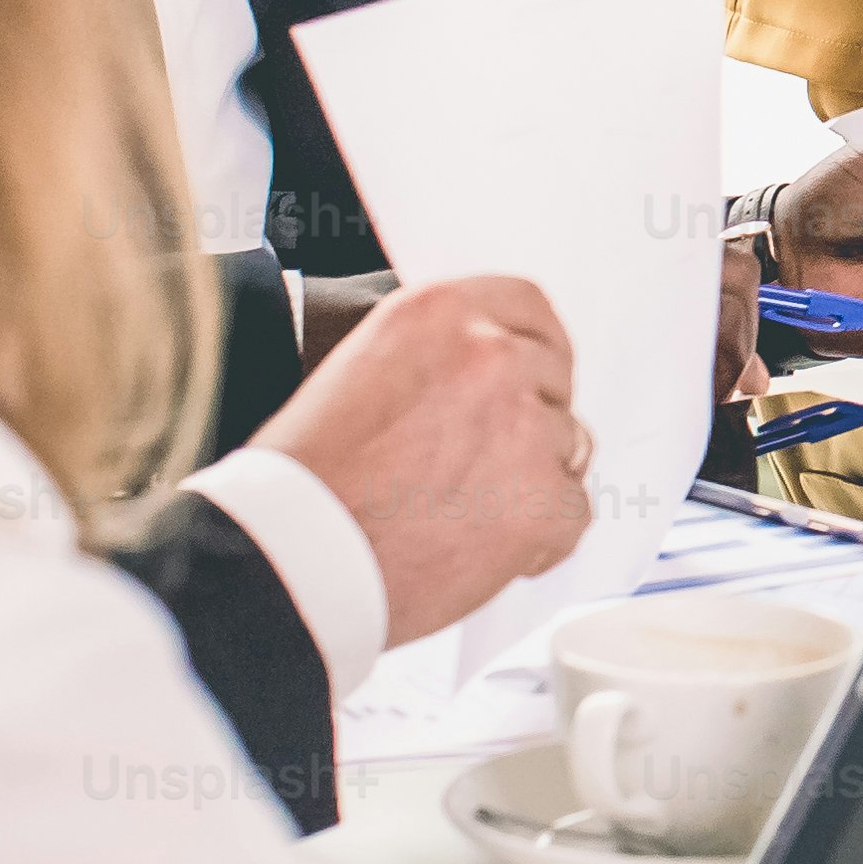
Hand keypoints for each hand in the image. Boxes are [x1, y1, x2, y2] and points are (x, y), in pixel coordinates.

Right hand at [253, 274, 589, 643]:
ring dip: (528, 481)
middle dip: (528, 422)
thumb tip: (488, 372)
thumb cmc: (305, 481)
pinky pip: (573, 513)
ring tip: (460, 516)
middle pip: (552, 380)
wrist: (289, 557)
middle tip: (478, 466)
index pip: (527, 306)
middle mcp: (492, 356)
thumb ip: (436, 357)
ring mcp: (525, 426)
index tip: (530, 376)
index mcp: (439, 312)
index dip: (532, 347)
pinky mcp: (541, 500)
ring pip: (565, 447)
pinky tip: (485, 552)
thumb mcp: (361, 371)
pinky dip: (540, 539)